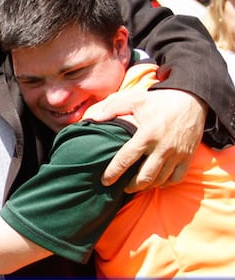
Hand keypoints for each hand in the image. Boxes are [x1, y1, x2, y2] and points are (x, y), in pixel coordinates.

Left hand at [84, 89, 205, 191]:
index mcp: (146, 135)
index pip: (126, 159)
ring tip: (136, 185)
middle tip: (122, 187)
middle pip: (144, 177)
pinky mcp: (188, 157)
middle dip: (131, 186)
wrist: (192, 100)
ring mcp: (177, 154)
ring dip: (147, 186)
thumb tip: (94, 119)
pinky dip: (165, 183)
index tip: (105, 181)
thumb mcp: (135, 100)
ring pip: (160, 180)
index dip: (113, 172)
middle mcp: (162, 148)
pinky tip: (157, 181)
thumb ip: (113, 108)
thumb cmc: (160, 101)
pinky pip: (176, 178)